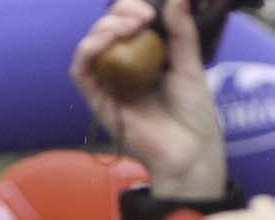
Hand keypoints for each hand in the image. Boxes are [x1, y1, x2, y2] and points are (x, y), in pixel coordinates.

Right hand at [70, 0, 226, 198]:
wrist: (190, 149)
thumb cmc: (193, 113)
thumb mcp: (190, 64)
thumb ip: (182, 31)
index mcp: (142, 58)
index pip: (124, 23)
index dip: (131, 8)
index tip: (152, 12)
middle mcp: (122, 71)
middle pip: (104, 31)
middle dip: (118, 14)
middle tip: (143, 17)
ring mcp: (109, 88)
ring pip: (89, 49)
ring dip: (102, 30)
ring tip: (125, 26)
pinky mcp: (100, 104)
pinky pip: (81, 74)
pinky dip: (88, 52)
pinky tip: (106, 41)